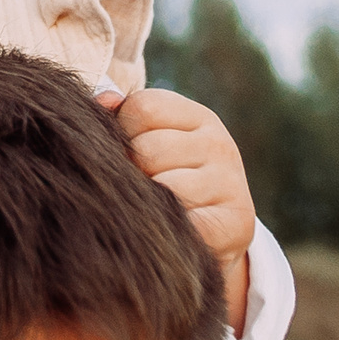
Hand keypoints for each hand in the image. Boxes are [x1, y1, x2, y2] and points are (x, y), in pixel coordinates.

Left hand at [96, 87, 254, 335]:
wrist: (213, 238)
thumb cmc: (167, 180)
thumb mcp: (149, 141)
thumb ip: (119, 119)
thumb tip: (102, 101)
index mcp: (198, 117)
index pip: (143, 108)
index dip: (123, 132)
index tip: (129, 153)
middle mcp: (220, 145)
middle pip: (149, 150)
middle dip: (135, 173)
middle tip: (142, 190)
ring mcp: (231, 183)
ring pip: (164, 188)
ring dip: (149, 205)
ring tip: (154, 212)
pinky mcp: (236, 224)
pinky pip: (183, 224)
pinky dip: (168, 232)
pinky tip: (170, 232)